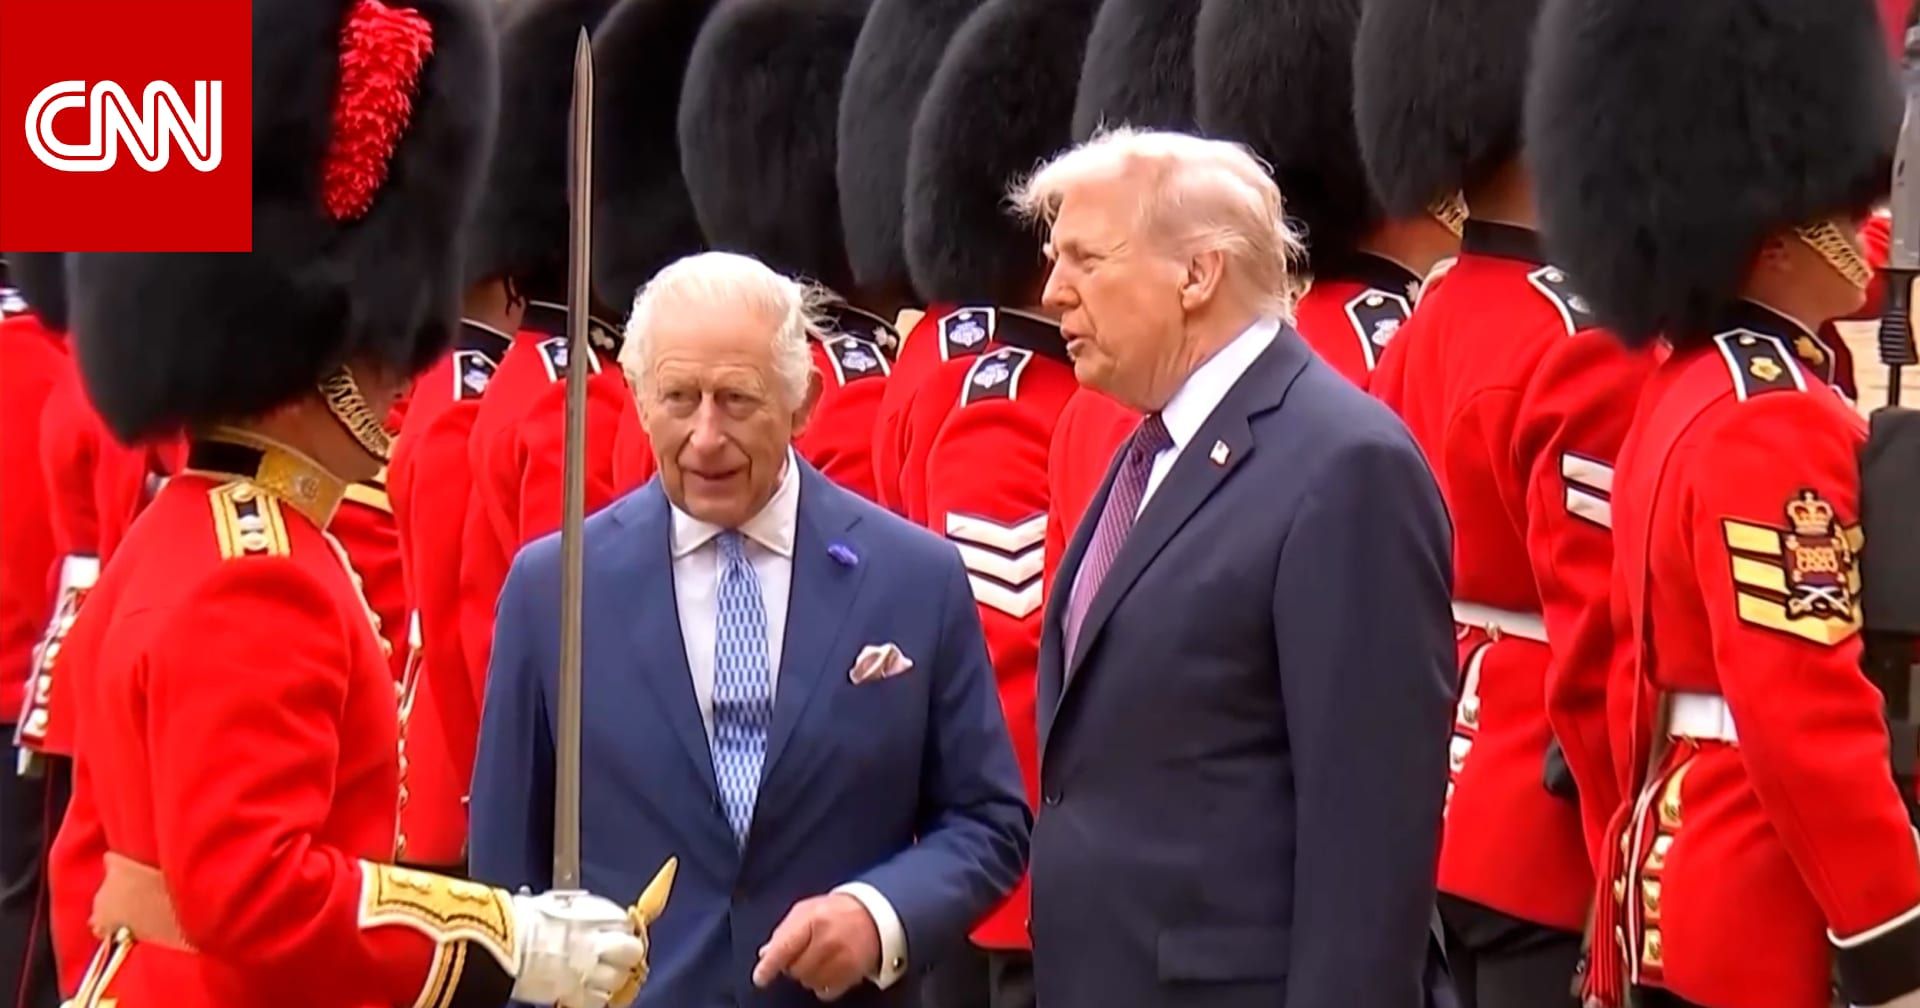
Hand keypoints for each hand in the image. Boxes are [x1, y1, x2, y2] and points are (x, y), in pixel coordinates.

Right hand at [508, 890, 647, 1007]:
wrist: (500, 941)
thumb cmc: (520, 918)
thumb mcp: (555, 905)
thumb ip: (578, 913)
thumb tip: (582, 916)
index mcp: (593, 913)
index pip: (626, 924)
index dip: (621, 932)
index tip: (615, 936)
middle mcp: (597, 940)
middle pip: (632, 952)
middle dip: (625, 957)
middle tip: (612, 961)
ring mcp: (588, 969)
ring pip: (618, 980)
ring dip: (609, 981)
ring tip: (592, 979)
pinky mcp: (575, 993)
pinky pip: (597, 1002)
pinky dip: (592, 1000)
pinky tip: (580, 994)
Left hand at [752, 893, 879, 1000]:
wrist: (876, 914)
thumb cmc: (837, 911)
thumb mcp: (808, 911)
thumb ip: (785, 930)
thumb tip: (765, 954)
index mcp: (813, 919)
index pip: (784, 948)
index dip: (769, 966)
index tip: (760, 978)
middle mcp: (828, 940)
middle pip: (795, 970)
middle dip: (793, 966)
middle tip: (802, 955)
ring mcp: (842, 958)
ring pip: (810, 983)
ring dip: (808, 976)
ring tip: (817, 960)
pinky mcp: (853, 973)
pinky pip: (827, 992)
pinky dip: (822, 986)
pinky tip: (827, 972)